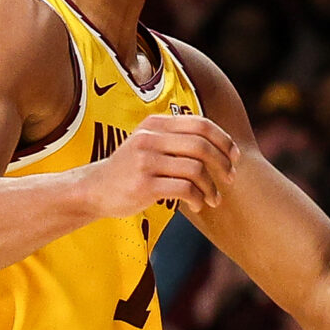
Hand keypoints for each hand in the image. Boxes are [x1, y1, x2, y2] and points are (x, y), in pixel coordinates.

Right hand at [67, 113, 236, 217]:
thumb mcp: (149, 143)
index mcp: (156, 123)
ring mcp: (146, 161)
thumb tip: (222, 146)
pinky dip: (198, 198)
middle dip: (223, 165)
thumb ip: (177, 139)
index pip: (201, 124)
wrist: (94, 189)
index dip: (224, 140)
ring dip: (212, 187)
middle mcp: (150, 138)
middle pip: (202, 146)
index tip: (234, 157)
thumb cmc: (130, 169)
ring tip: (214, 199)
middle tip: (230, 180)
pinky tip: (198, 205)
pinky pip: (184, 189)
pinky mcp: (144, 185)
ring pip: (195, 169)